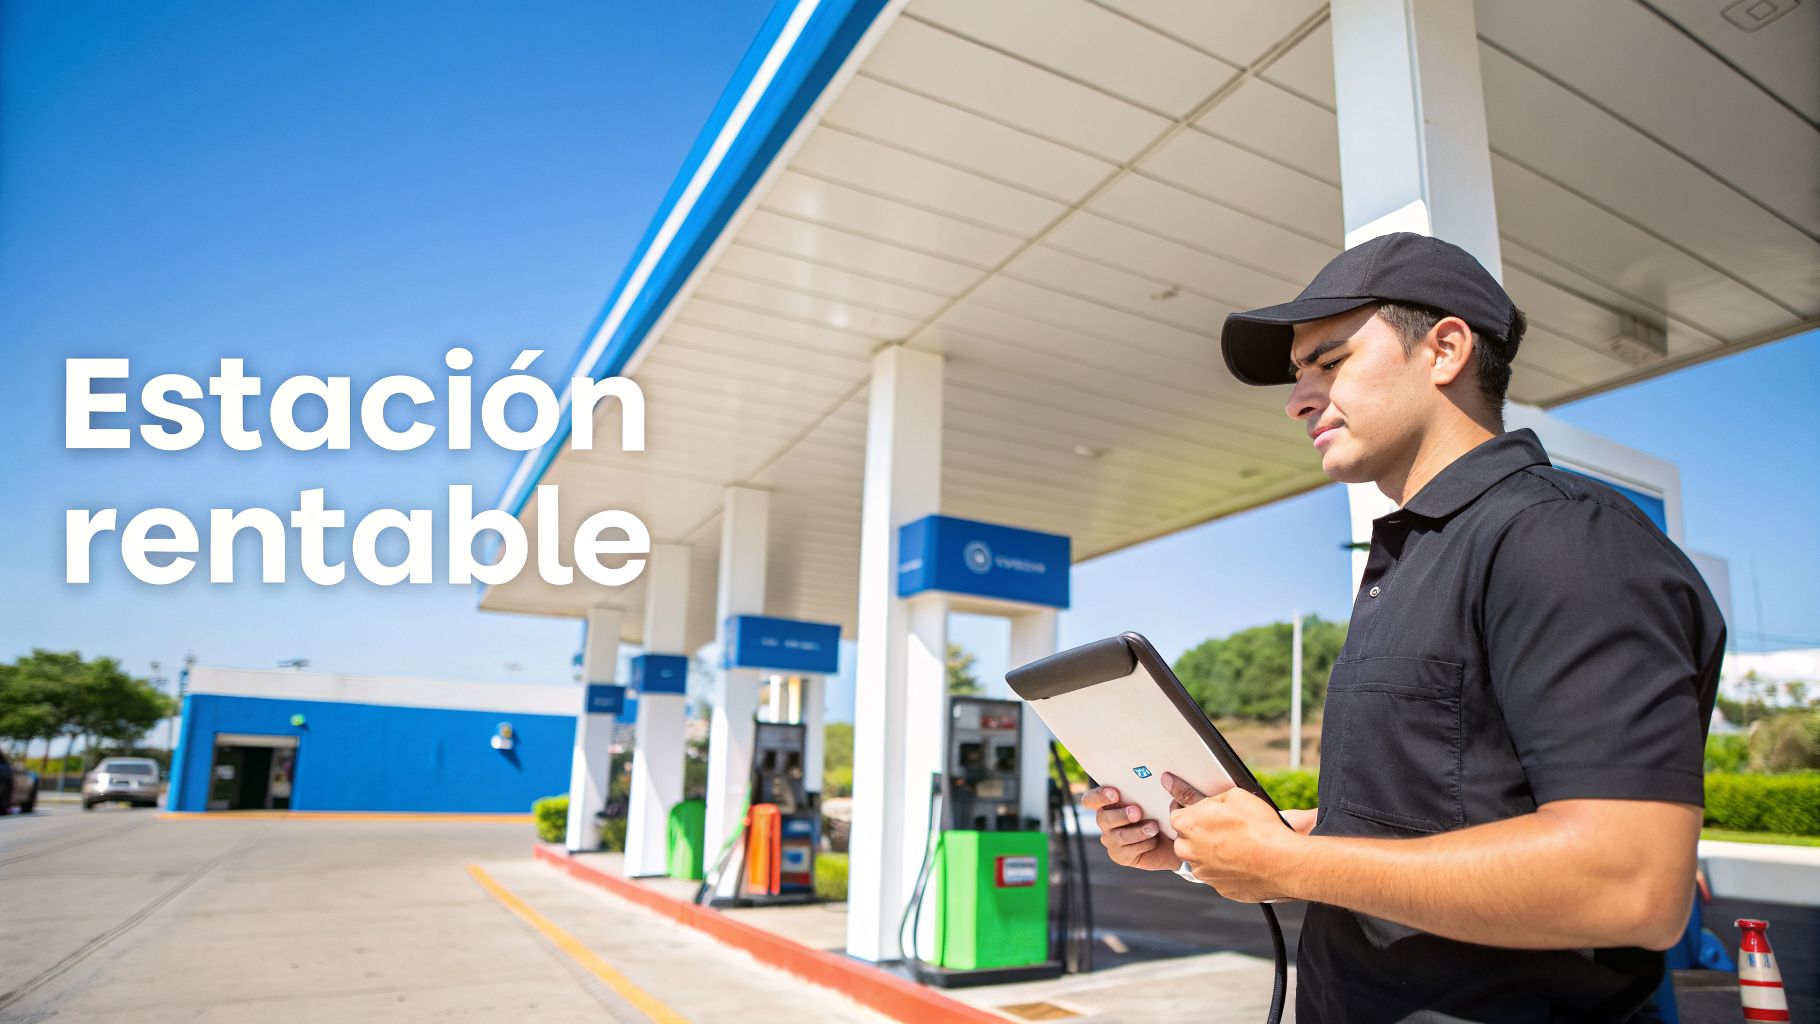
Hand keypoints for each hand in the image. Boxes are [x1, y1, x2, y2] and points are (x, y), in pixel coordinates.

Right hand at [1081, 785, 1178, 870]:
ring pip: (1119, 836)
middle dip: (1122, 815)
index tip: (1115, 794)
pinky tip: (1154, 840)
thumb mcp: (1151, 800)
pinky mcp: (1120, 855)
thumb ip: (1144, 793)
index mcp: (1107, 803)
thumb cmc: (1158, 813)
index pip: (1090, 799)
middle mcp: (1105, 821)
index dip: (1099, 796)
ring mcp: (1111, 840)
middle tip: (1137, 812)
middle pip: (1103, 818)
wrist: (1169, 839)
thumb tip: (1156, 781)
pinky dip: (1144, 844)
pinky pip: (1129, 851)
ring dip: (1139, 831)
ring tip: (1154, 827)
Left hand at [1161, 772, 1304, 902]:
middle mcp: (1190, 851)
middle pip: (1186, 841)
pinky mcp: (1220, 888)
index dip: (1193, 814)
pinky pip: (1218, 876)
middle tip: (1222, 830)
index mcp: (1188, 825)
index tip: (1203, 815)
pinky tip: (1243, 861)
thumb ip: (1212, 801)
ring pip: (1202, 860)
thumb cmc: (1260, 830)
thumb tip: (1209, 802)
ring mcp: (1204, 872)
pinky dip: (1227, 870)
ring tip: (1237, 846)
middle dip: (1200, 835)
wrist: (1282, 861)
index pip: (1177, 816)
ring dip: (1213, 854)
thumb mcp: (1235, 796)